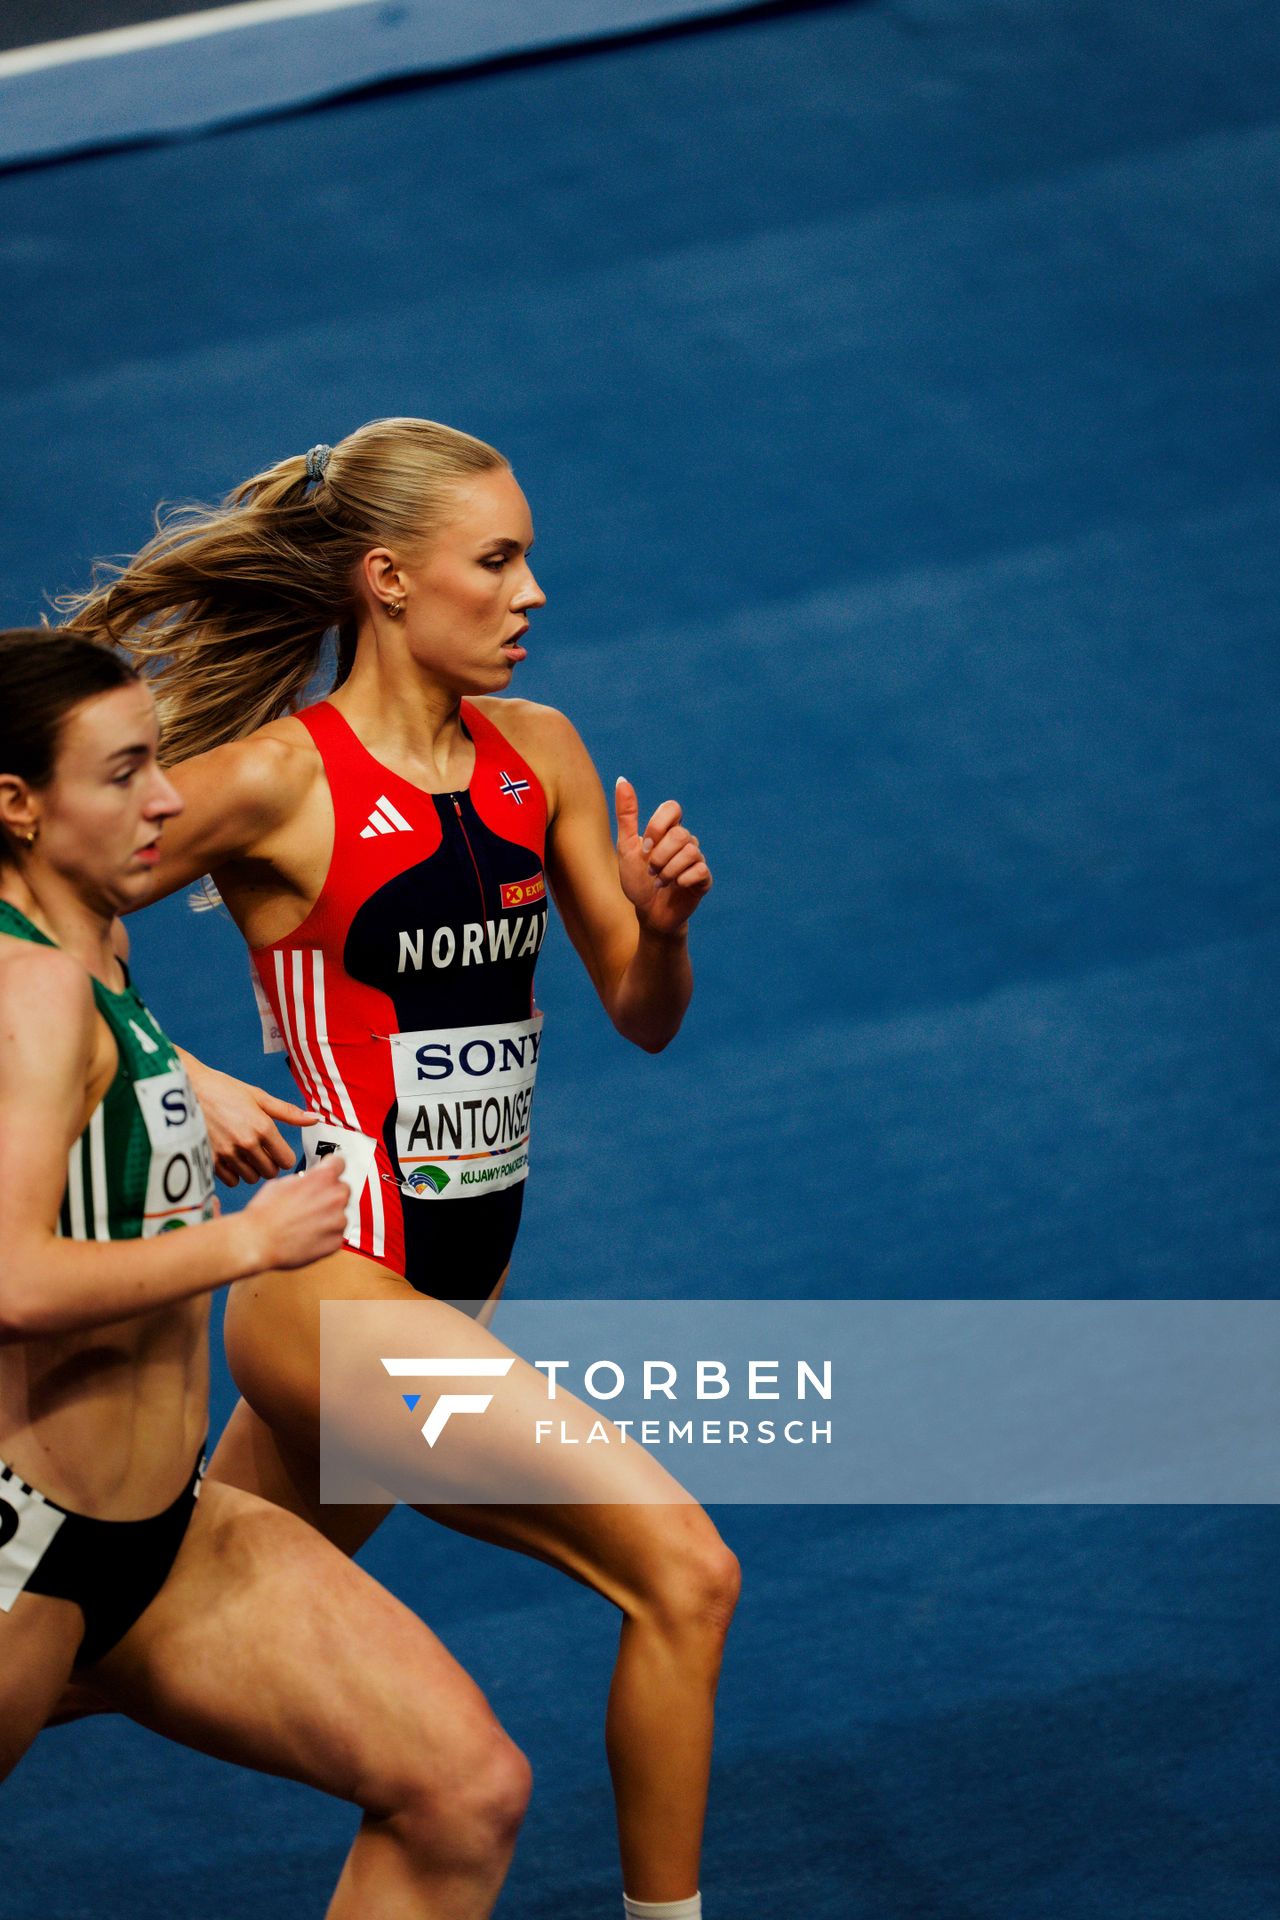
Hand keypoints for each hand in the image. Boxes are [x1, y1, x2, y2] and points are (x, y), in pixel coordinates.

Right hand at [183, 1056, 319, 1185]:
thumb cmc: (223, 1089)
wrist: (186, 1089)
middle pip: (270, 1172)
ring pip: (251, 1178)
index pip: (286, 1160)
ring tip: (245, 1154)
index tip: (278, 1150)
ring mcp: (227, 1154)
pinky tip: (231, 1159)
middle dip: (270, 1164)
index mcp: (262, 1127)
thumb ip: (287, 1112)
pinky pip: (231, 1180)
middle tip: (262, 1152)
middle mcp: (246, 1143)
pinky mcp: (209, 1161)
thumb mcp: (258, 1096)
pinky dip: (234, 1174)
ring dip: (252, 1170)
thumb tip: (314, 1119)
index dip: (284, 1156)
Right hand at [239, 1155, 348, 1271]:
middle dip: (330, 1193)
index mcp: (322, 1178)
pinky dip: (326, 1234)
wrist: (257, 1242)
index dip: (331, 1167)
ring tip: (305, 1222)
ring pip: (340, 1213)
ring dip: (328, 1216)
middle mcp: (335, 1197)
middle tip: (311, 1203)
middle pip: (342, 1189)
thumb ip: (304, 1179)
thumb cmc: (265, 1213)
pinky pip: (336, 1233)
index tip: (330, 1171)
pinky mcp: (336, 1241)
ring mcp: (337, 1221)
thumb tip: (310, 1180)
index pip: (339, 1163)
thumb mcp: (283, 1183)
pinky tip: (307, 1235)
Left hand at [614, 777, 711, 936]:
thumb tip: (622, 780)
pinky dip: (682, 879)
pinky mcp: (704, 879)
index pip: (673, 808)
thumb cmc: (636, 881)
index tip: (644, 846)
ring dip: (669, 870)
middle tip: (650, 871)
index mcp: (667, 831)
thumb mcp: (627, 848)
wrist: (648, 914)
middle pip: (681, 834)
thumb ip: (627, 815)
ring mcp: (696, 860)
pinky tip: (675, 887)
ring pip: (692, 851)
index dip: (658, 826)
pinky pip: (701, 870)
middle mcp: (685, 842)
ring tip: (660, 882)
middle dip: (660, 856)